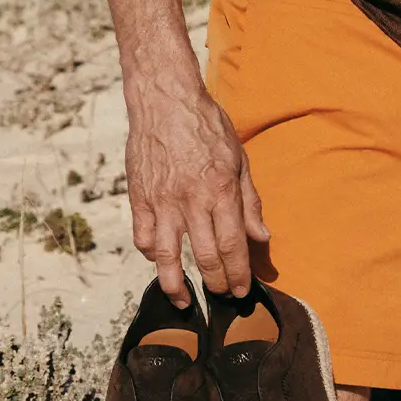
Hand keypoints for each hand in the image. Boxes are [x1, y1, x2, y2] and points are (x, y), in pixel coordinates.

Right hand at [124, 76, 267, 301]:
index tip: (241, 290)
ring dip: (176, 285)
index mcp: (221, 191)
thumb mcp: (238, 158)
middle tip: (222, 295)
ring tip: (183, 300)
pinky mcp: (139, 197)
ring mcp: (162, 201)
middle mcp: (191, 201)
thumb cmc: (205, 126)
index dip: (238, 275)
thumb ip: (249, 201)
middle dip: (217, 283)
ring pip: (167, 257)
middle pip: (206, 257)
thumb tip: (261, 238)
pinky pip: (143, 236)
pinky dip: (151, 254)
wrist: (164, 100)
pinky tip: (160, 260)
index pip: (233, 246)